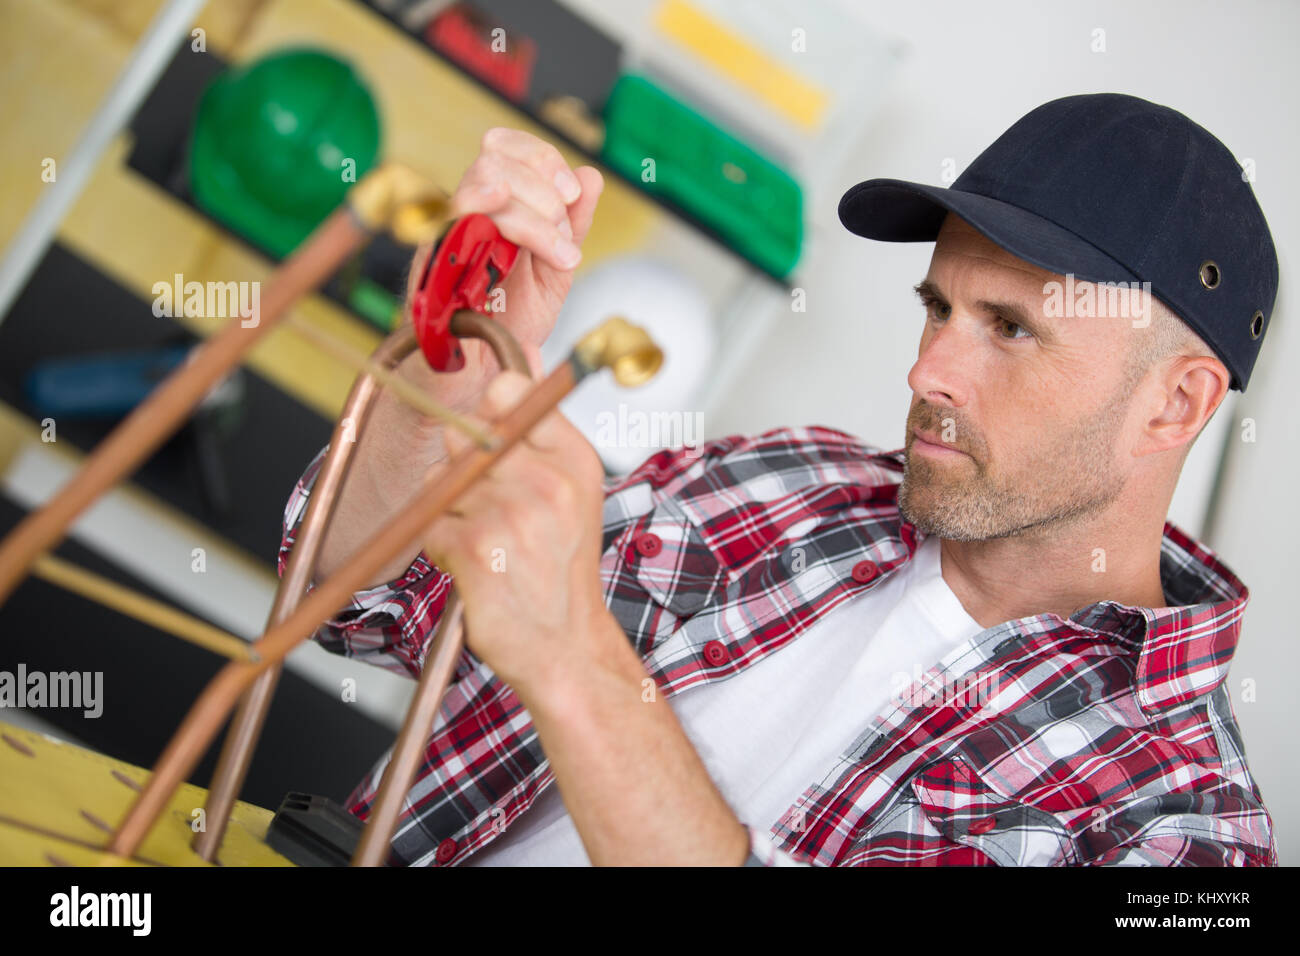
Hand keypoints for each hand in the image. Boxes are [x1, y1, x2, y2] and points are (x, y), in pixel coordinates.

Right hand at [397, 128, 604, 414]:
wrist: (482, 374)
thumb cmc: (509, 322)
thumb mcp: (553, 272)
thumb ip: (572, 226)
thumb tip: (592, 177)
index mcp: (496, 206)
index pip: (506, 146)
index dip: (541, 157)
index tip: (572, 191)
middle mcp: (466, 213)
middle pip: (492, 160)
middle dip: (542, 190)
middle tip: (564, 234)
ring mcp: (446, 236)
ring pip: (477, 188)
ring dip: (529, 216)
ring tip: (557, 255)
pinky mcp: (430, 264)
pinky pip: (449, 227)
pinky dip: (484, 223)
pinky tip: (512, 240)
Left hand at [421, 370, 621, 695]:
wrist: (564, 643)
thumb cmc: (561, 564)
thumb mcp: (572, 484)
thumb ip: (544, 419)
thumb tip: (527, 348)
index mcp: (574, 458)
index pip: (511, 390)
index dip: (490, 413)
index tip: (497, 441)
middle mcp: (547, 482)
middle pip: (467, 435)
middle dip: (466, 470)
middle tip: (498, 510)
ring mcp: (510, 516)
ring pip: (442, 481)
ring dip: (452, 511)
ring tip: (489, 541)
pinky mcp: (474, 550)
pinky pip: (430, 522)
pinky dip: (441, 545)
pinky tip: (474, 564)